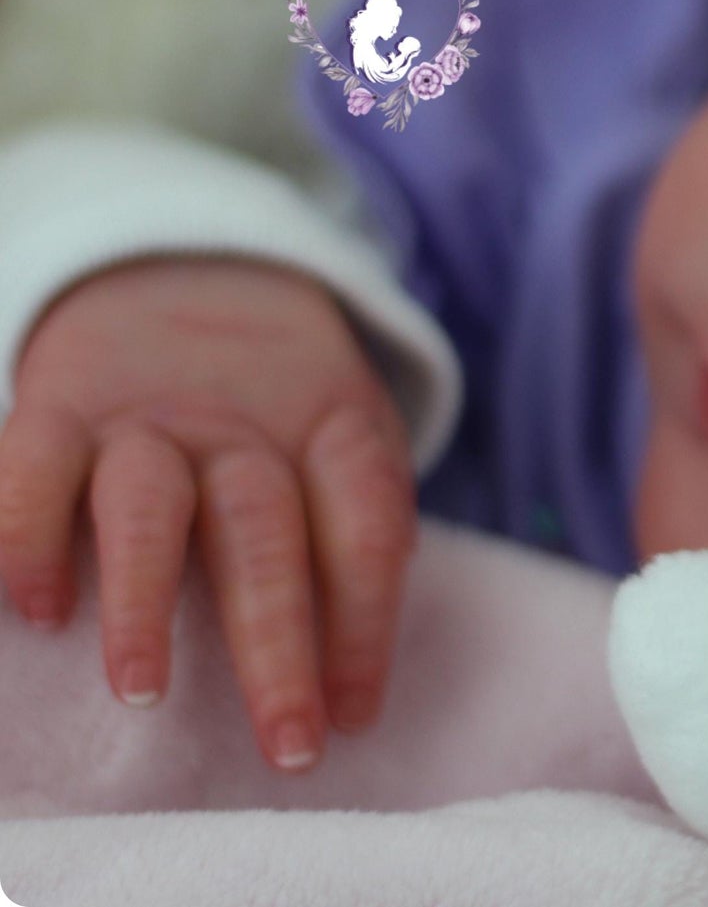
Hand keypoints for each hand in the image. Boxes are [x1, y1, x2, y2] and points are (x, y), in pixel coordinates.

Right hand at [0, 256, 417, 771]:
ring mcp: (148, 416)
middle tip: (288, 743)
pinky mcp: (60, 406)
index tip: (358, 717)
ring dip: (145, 603)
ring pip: (150, 508)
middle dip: (278, 648)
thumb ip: (362, 522)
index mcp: (331, 429)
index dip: (368, 626)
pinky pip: (35, 467)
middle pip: (268, 536)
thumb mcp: (347, 432)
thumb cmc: (280, 400)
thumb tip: (367, 655)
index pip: (365, 528)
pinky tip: (37, 608)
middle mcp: (243, 427)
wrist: (189, 269)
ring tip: (141, 695)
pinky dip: (29, 534)